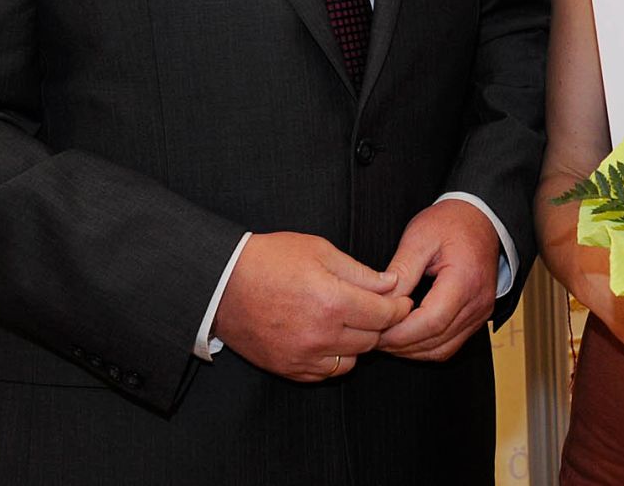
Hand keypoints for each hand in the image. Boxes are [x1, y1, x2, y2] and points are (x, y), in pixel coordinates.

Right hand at [213, 232, 402, 381]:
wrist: (222, 284)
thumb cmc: (270, 260)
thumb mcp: (319, 250)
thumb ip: (360, 271)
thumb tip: (390, 284)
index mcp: (332, 302)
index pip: (384, 314)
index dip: (399, 307)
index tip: (402, 301)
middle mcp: (321, 335)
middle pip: (372, 339)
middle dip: (380, 323)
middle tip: (377, 308)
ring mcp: (303, 356)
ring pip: (352, 360)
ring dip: (358, 342)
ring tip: (350, 322)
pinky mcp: (288, 368)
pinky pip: (326, 373)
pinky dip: (334, 358)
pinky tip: (329, 338)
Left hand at [375, 200, 499, 361]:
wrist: (482, 218)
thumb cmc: (452, 222)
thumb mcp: (420, 236)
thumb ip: (401, 271)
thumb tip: (381, 302)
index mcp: (465, 279)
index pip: (431, 321)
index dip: (400, 332)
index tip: (375, 329)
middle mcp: (478, 302)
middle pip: (436, 340)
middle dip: (400, 344)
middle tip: (372, 336)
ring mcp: (480, 312)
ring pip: (442, 349)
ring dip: (411, 350)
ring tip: (386, 338)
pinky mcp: (478, 317)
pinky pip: (450, 344)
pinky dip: (426, 347)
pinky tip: (406, 337)